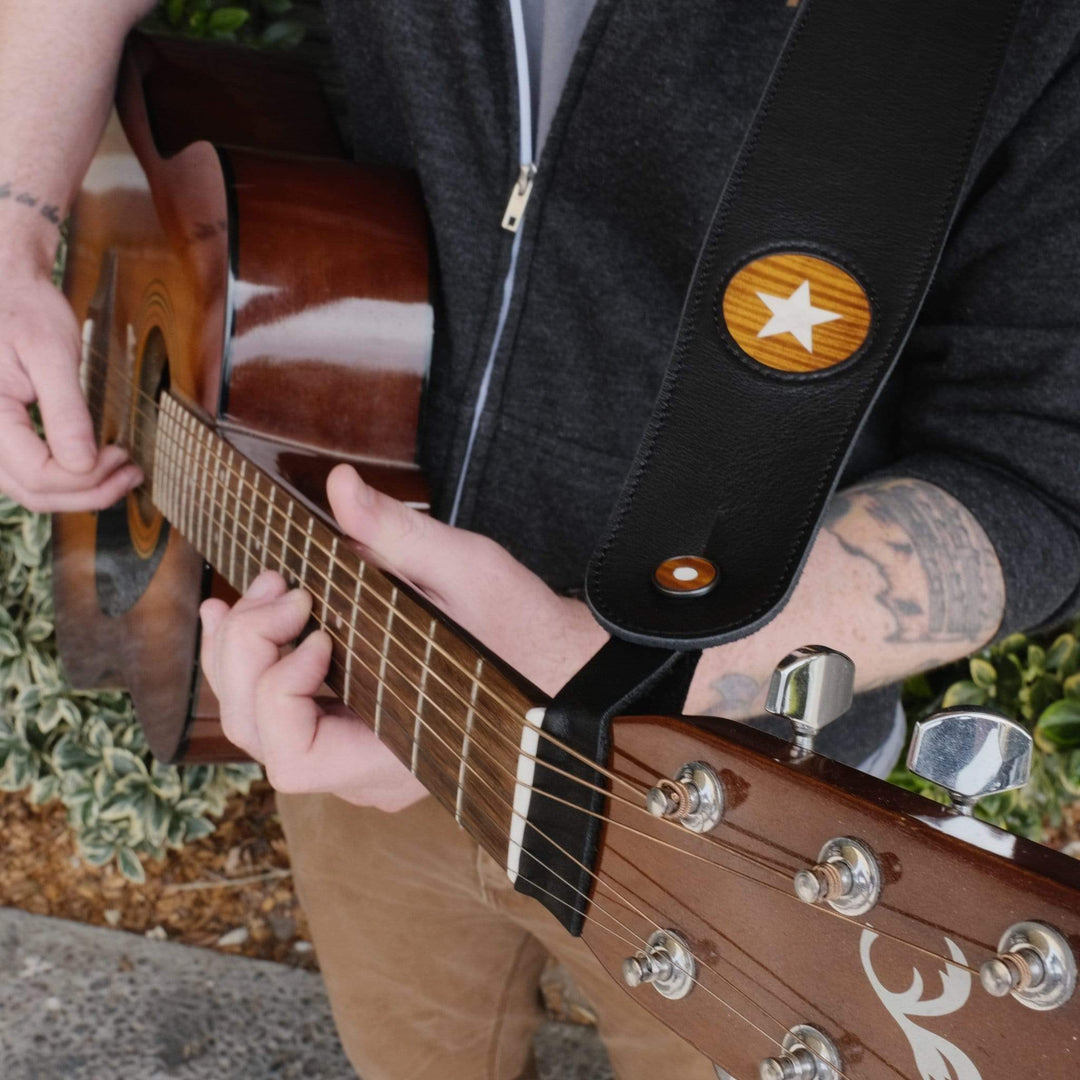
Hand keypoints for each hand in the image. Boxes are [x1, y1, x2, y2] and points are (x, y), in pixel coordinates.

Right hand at [0, 269, 141, 510]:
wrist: (6, 291)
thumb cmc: (24, 311)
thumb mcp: (51, 353)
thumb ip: (65, 409)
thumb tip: (84, 463)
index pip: (38, 474)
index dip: (86, 477)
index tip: (122, 455)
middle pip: (34, 492)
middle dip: (88, 491)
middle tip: (131, 472)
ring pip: (32, 491)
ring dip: (80, 492)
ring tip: (123, 474)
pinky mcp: (4, 437)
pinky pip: (31, 475)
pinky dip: (67, 480)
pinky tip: (100, 467)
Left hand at [199, 464, 607, 810]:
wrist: (562, 667)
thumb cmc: (527, 634)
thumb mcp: (472, 575)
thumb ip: (399, 534)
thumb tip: (340, 485)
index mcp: (401, 753)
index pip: (295, 758)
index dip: (280, 690)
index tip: (318, 623)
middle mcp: (371, 773)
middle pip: (260, 736)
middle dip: (247, 655)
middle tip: (281, 588)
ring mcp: (360, 760)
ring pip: (260, 728)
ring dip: (242, 655)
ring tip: (262, 591)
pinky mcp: (358, 735)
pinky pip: (283, 714)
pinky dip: (255, 662)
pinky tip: (248, 612)